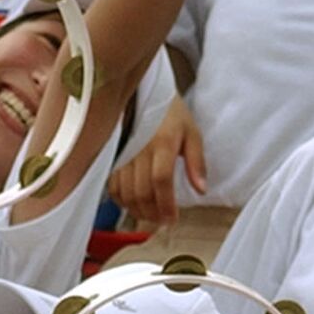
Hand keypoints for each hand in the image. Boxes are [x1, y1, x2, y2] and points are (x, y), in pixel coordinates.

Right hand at [107, 95, 206, 224]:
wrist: (143, 93)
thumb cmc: (170, 114)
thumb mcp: (192, 132)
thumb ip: (197, 162)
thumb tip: (201, 189)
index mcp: (162, 143)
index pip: (161, 180)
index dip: (166, 204)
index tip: (172, 219)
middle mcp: (139, 150)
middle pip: (141, 192)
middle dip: (153, 213)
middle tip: (163, 221)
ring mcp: (122, 154)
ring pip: (125, 193)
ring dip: (138, 211)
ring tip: (150, 216)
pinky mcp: (112, 157)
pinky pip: (112, 186)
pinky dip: (121, 201)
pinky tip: (133, 204)